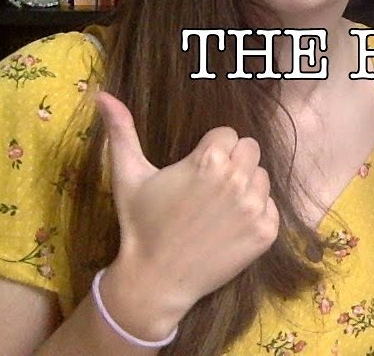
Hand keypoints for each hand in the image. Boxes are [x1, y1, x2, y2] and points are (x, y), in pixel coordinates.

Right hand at [95, 91, 279, 329]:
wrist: (155, 279)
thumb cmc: (141, 224)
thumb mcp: (127, 174)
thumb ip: (121, 130)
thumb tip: (102, 94)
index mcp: (209, 159)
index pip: (228, 134)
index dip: (210, 149)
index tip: (194, 170)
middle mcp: (237, 179)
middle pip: (250, 149)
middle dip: (231, 162)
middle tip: (207, 187)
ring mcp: (255, 207)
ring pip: (262, 176)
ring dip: (245, 186)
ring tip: (216, 207)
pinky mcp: (266, 232)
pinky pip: (271, 206)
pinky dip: (255, 213)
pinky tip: (229, 226)